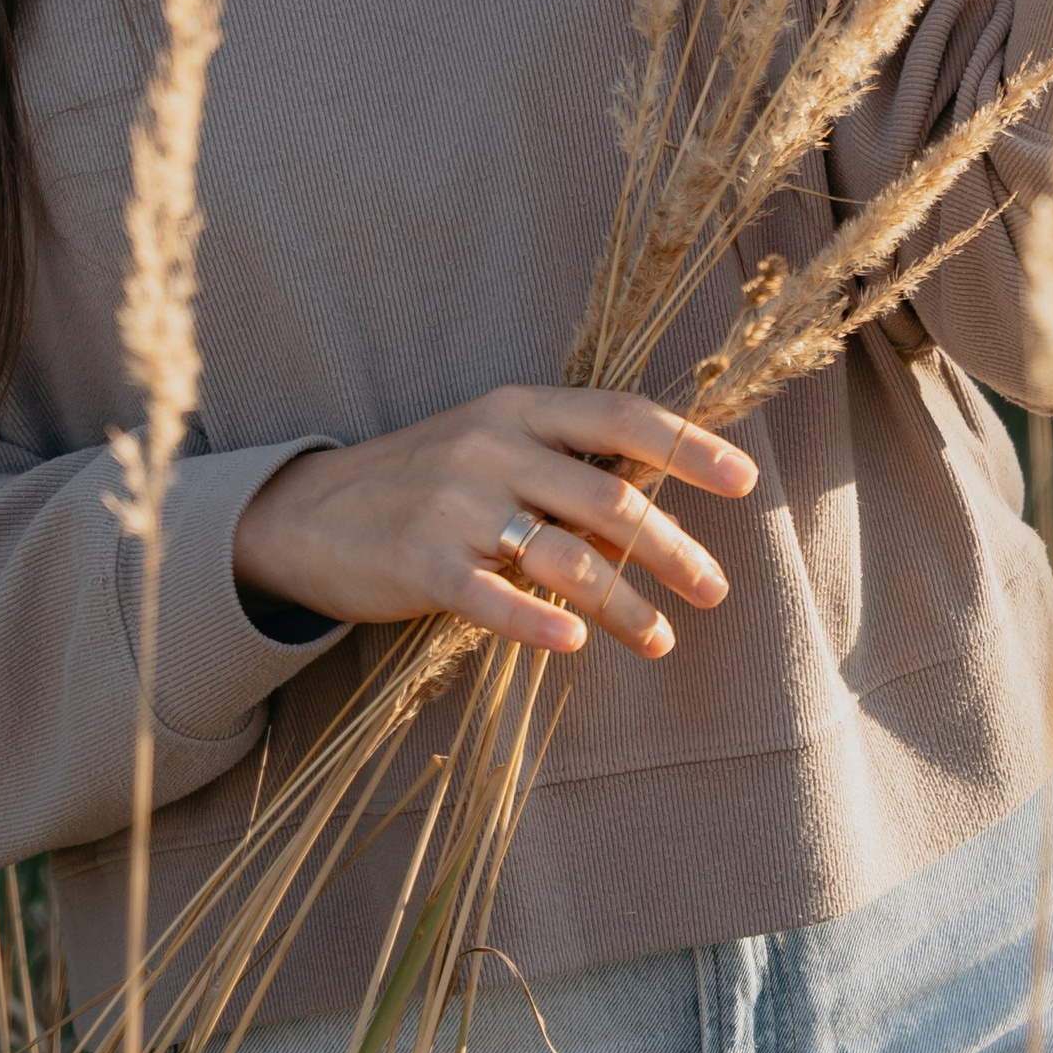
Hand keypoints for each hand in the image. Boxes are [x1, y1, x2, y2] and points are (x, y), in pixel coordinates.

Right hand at [230, 385, 755, 660]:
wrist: (307, 512)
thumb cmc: (421, 482)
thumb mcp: (492, 448)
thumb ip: (563, 469)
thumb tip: (654, 508)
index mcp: (518, 407)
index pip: (620, 415)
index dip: (687, 444)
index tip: (744, 479)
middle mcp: (491, 444)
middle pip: (607, 496)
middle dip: (671, 547)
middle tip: (714, 588)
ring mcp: (453, 502)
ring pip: (563, 556)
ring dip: (624, 603)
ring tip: (661, 640)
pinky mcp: (419, 561)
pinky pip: (491, 596)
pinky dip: (537, 622)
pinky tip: (575, 645)